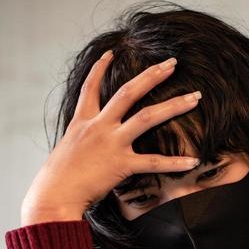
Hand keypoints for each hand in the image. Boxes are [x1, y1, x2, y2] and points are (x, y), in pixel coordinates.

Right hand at [21, 52, 202, 219]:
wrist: (53, 195)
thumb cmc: (57, 180)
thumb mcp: (66, 152)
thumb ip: (81, 143)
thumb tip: (87, 147)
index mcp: (82, 122)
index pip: (90, 87)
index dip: (100, 68)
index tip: (111, 52)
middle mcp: (98, 126)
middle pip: (128, 92)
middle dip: (152, 75)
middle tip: (172, 63)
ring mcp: (110, 143)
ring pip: (146, 117)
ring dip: (173, 105)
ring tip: (195, 97)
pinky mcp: (120, 164)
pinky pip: (153, 161)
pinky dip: (174, 162)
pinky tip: (193, 160)